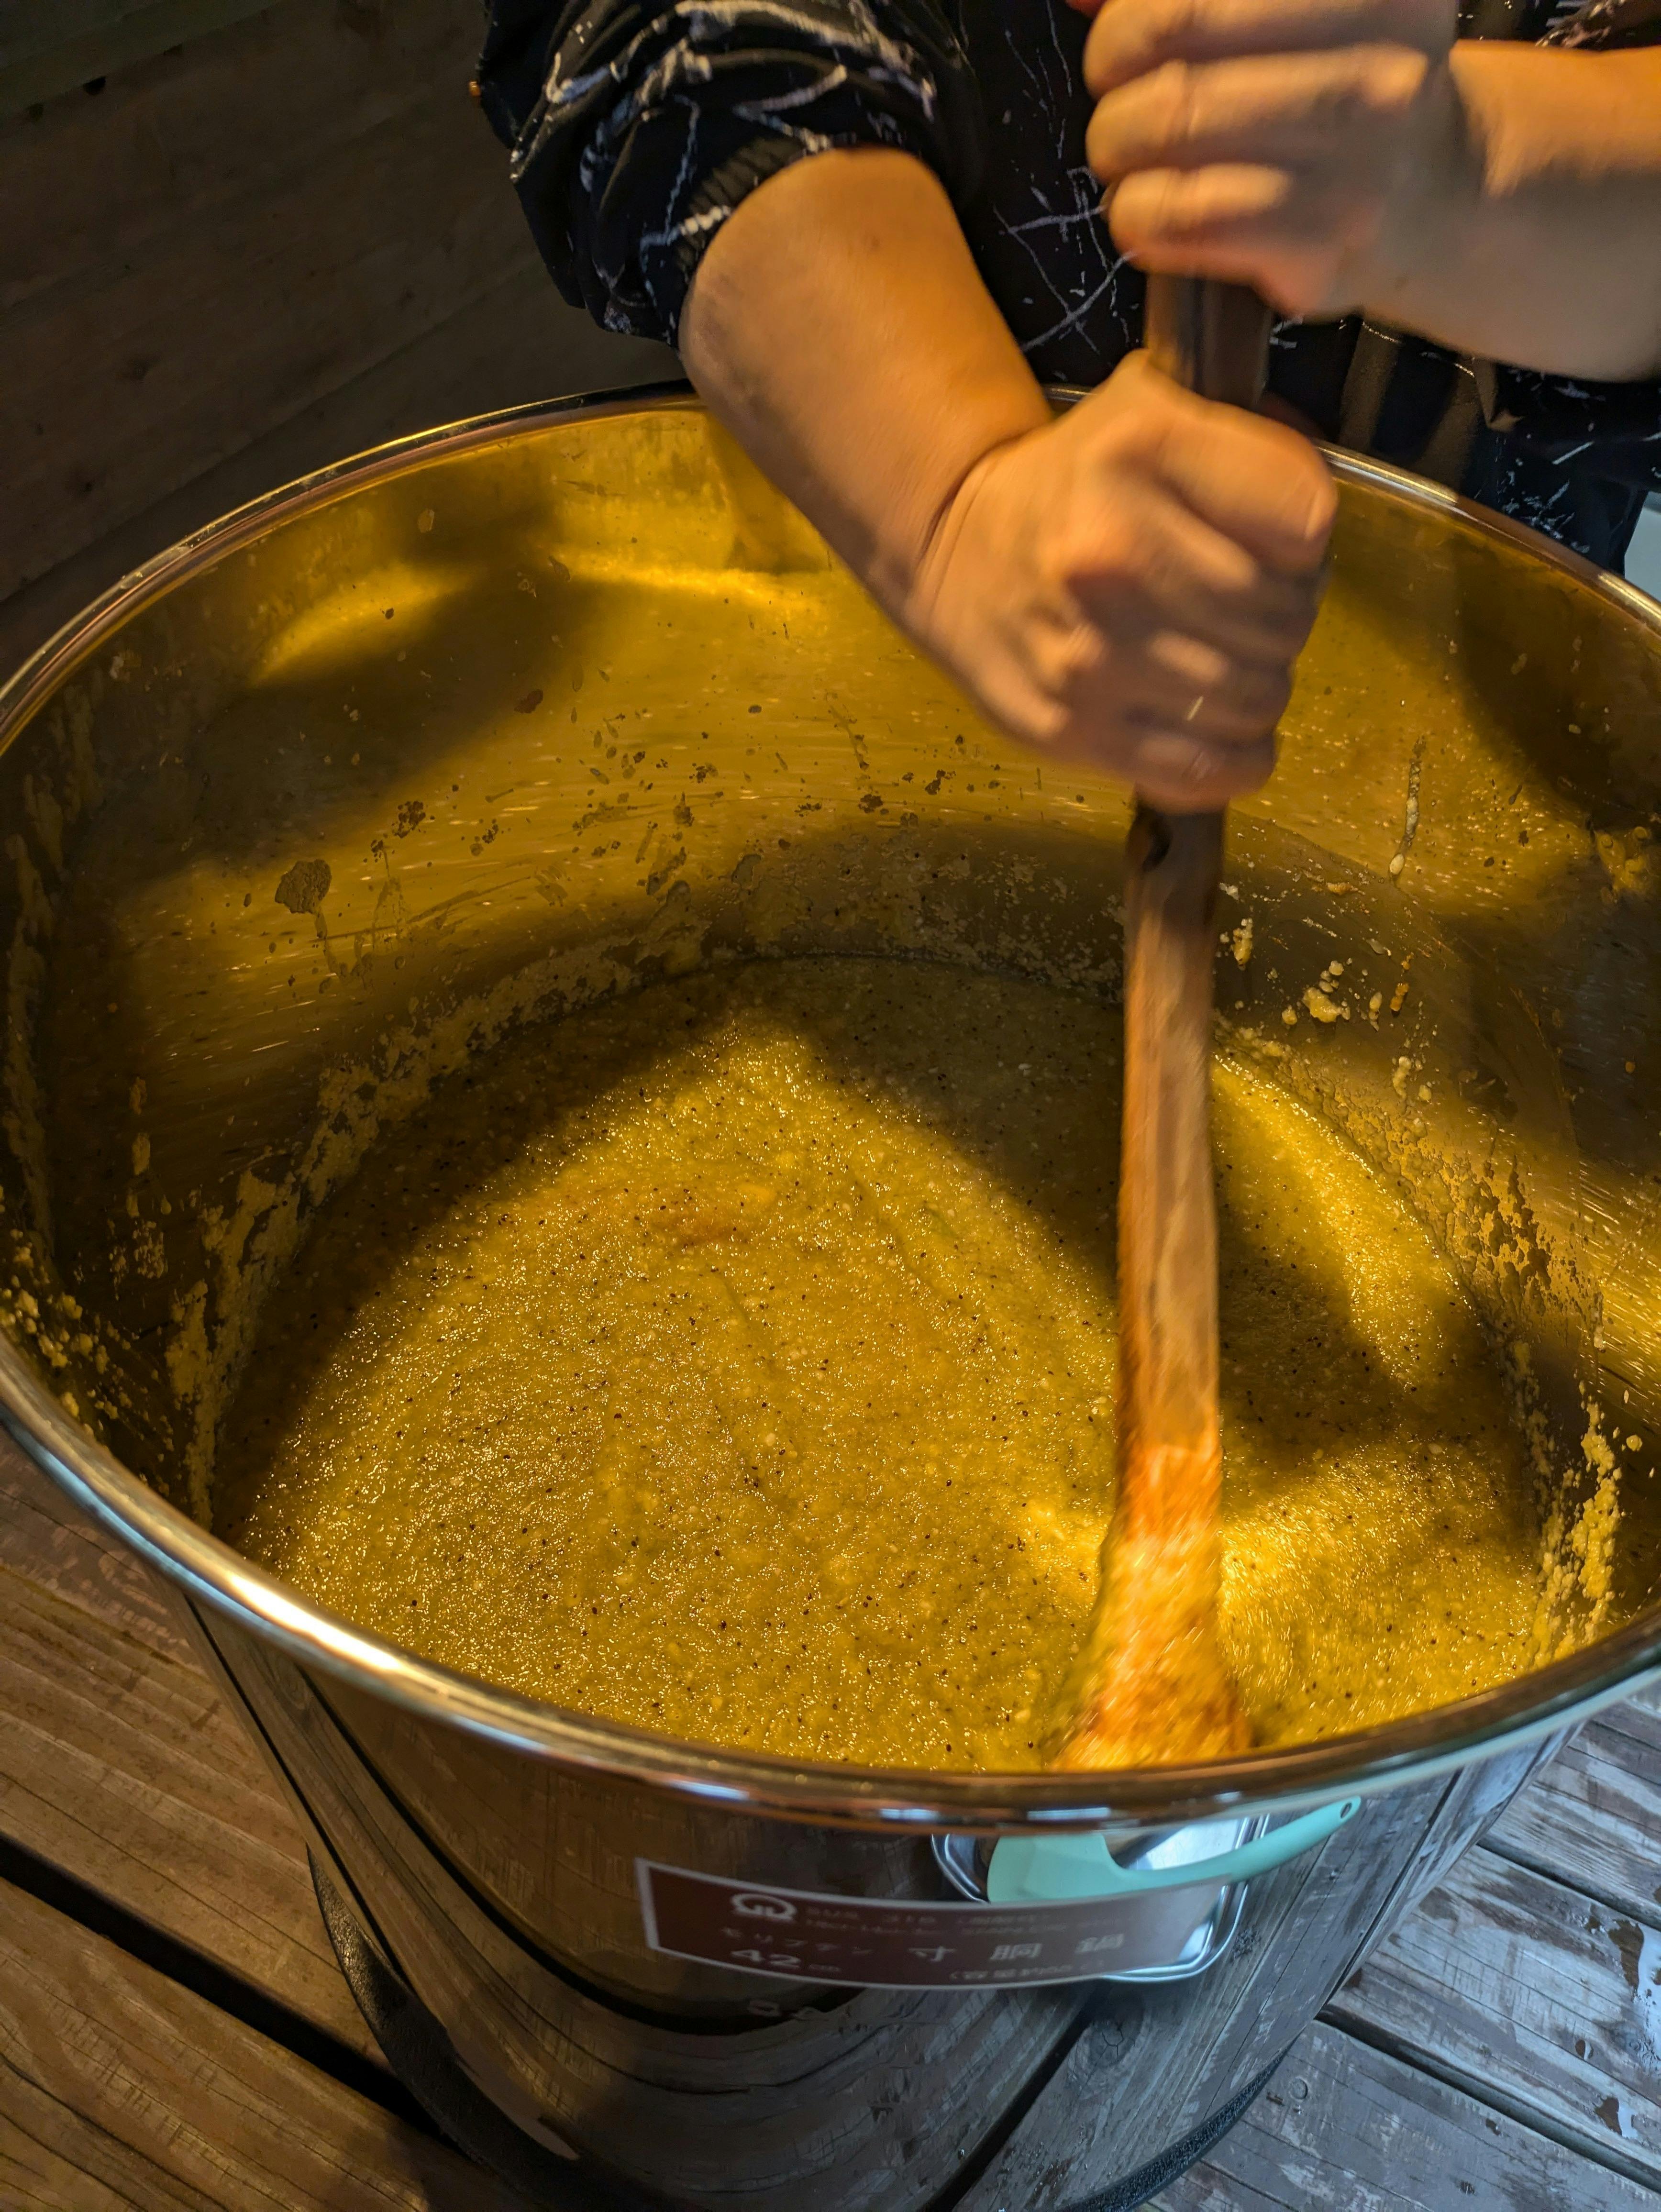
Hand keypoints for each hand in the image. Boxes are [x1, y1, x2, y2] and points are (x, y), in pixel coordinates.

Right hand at [905, 353, 1333, 810]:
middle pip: (1284, 618)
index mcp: (1142, 454)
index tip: (1274, 546)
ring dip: (1259, 686)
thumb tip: (1318, 534)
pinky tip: (1221, 729)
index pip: (1306, 524)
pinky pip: (1204, 770)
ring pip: (1254, 698)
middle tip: (1245, 610)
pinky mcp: (1071, 728)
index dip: (1307, 543)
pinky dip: (1236, 759)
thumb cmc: (1075, 485)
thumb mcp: (1158, 411)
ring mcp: (1089, 653)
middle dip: (1285, 618)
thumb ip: (1255, 446)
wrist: (954, 549)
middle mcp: (1111, 555)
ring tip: (1222, 660)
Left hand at [1078, 0, 1465, 319]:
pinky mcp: (1320, 244)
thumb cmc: (1336, 87)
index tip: (1127, 34)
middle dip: (1113, 67)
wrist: (1431, 195)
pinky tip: (1149, 215)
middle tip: (1120, 96)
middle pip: (1174, 34)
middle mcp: (1375, 61)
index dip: (1133, 10)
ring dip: (1117, 147)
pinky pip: (1182, 218)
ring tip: (1131, 159)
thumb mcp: (1291, 11)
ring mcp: (1355, 158)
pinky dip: (1138, 216)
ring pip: (1170, 126)